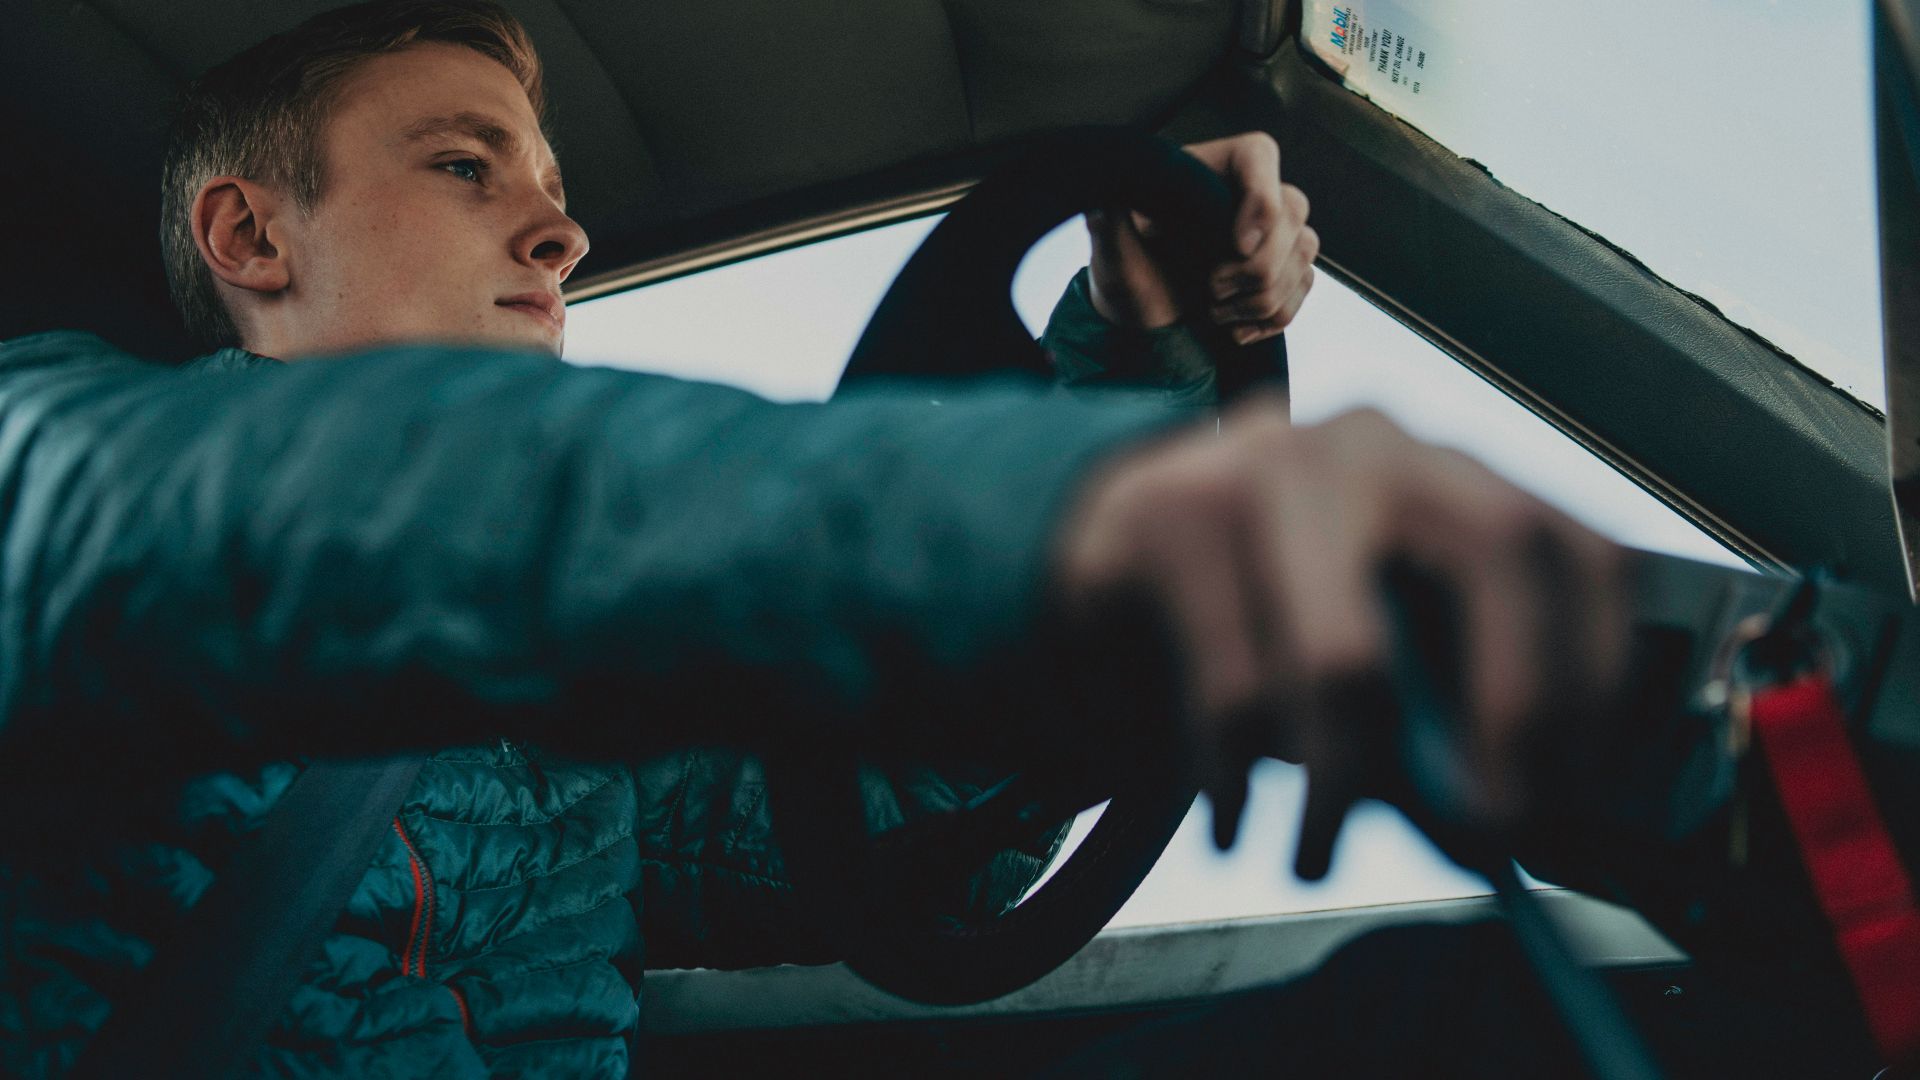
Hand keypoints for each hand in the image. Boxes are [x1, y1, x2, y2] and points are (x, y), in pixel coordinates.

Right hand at [1052, 401, 1631, 870]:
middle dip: (1516, 705)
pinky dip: (1235, 776)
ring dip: (1344, 785)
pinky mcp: (1172, 513)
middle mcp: (1373, 444)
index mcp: (1448, 473)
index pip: (1576, 546)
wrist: (1099, 556)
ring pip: (1349, 650)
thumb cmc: (1261, 616)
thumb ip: (1437, 710)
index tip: (1577, 791)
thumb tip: (1500, 828)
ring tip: (1315, 858)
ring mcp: (1268, 462)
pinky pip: (1232, 681)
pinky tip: (1231, 821)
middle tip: (1491, 830)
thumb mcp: (1369, 641)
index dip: (1599, 674)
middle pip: (1495, 550)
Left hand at [1085, 132, 1317, 344]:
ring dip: (1262, 297)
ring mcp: (1270, 234)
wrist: (1139, 319)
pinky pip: (1304, 288)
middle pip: (1293, 211)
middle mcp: (1244, 195)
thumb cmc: (1124, 275)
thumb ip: (1110, 226)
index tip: (1237, 245)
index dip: (1262, 196)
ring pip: (1304, 254)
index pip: (1259, 154)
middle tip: (1211, 289)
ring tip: (1215, 311)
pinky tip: (1236, 329)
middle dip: (1256, 266)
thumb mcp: (1112, 253)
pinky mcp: (1281, 270)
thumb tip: (1100, 201)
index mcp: (1205, 171)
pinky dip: (1273, 316)